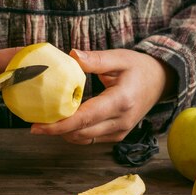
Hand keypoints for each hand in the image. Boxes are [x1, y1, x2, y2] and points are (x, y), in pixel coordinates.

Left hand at [30, 48, 176, 144]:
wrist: (160, 82)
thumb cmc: (139, 67)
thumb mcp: (120, 57)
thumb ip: (96, 59)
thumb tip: (71, 55)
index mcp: (121, 101)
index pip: (84, 118)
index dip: (58, 125)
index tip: (36, 126)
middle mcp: (121, 121)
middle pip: (80, 133)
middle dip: (55, 130)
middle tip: (35, 121)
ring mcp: (119, 132)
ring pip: (83, 139)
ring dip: (64, 132)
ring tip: (47, 120)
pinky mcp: (116, 136)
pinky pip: (90, 138)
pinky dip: (74, 132)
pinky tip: (63, 121)